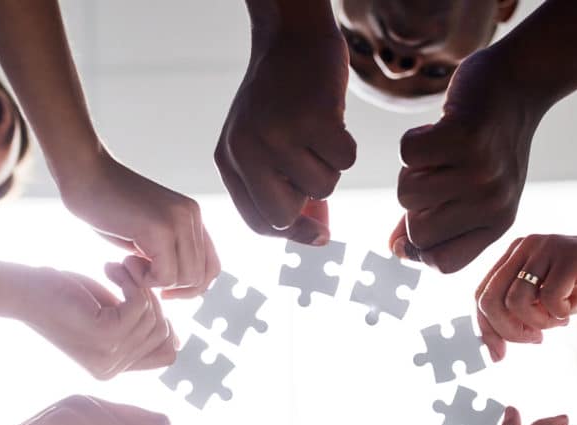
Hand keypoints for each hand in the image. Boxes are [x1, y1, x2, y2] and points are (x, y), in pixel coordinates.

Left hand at [16, 265, 176, 379]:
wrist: (21, 290)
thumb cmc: (63, 298)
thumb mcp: (110, 318)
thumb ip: (139, 333)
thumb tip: (177, 341)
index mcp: (112, 371)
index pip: (166, 355)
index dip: (163, 321)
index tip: (143, 295)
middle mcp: (110, 371)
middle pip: (163, 335)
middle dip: (153, 298)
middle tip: (129, 273)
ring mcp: (107, 356)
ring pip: (152, 318)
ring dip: (140, 283)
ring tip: (118, 267)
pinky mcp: (103, 334)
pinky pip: (140, 306)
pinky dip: (131, 281)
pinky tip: (112, 268)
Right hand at [59, 149, 219, 297]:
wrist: (84, 173)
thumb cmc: (106, 204)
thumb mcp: (147, 232)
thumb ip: (168, 251)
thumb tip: (180, 285)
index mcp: (191, 217)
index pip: (212, 266)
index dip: (191, 287)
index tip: (164, 289)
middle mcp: (191, 217)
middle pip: (201, 276)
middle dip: (172, 287)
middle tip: (141, 274)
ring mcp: (179, 221)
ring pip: (186, 279)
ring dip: (156, 282)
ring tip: (130, 264)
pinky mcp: (161, 229)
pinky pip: (165, 276)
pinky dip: (144, 279)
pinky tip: (125, 261)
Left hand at [215, 27, 355, 244]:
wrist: (293, 36)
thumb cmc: (283, 97)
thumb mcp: (265, 141)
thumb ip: (281, 187)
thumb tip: (319, 236)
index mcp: (229, 159)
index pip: (257, 221)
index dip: (289, 232)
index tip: (318, 234)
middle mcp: (245, 150)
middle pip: (283, 215)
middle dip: (309, 200)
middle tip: (312, 164)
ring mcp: (277, 135)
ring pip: (322, 187)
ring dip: (330, 164)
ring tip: (317, 130)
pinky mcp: (312, 120)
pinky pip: (345, 161)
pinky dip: (347, 144)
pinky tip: (331, 117)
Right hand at [391, 50, 544, 272]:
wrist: (519, 83)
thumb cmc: (487, 142)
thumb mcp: (472, 190)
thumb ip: (434, 222)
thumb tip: (395, 248)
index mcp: (498, 224)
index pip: (442, 264)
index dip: (421, 245)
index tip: (424, 216)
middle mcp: (493, 203)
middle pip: (418, 232)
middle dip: (413, 204)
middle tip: (433, 175)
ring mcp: (481, 171)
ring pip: (408, 193)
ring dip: (411, 169)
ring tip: (438, 152)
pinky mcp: (465, 136)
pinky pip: (408, 154)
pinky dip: (412, 138)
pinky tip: (435, 129)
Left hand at [476, 232, 576, 360]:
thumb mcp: (545, 300)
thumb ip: (518, 311)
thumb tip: (491, 342)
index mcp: (514, 255)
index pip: (480, 295)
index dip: (486, 330)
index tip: (498, 355)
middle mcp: (526, 246)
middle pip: (490, 300)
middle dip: (508, 331)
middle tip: (534, 339)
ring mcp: (547, 247)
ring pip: (516, 301)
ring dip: (537, 323)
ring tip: (557, 321)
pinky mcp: (570, 255)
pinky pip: (549, 298)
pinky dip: (558, 315)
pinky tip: (571, 311)